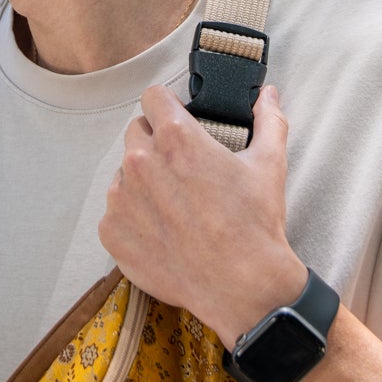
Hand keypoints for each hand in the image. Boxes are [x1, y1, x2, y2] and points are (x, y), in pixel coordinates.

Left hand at [99, 84, 305, 346]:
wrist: (242, 287)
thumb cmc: (255, 225)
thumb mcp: (269, 165)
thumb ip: (268, 121)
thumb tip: (269, 94)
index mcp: (175, 138)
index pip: (152, 97)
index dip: (168, 107)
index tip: (178, 121)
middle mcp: (141, 162)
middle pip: (136, 132)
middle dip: (156, 142)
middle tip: (182, 168)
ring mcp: (121, 198)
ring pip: (124, 173)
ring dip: (143, 181)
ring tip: (174, 205)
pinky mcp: (112, 232)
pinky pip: (116, 211)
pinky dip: (134, 217)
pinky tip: (162, 231)